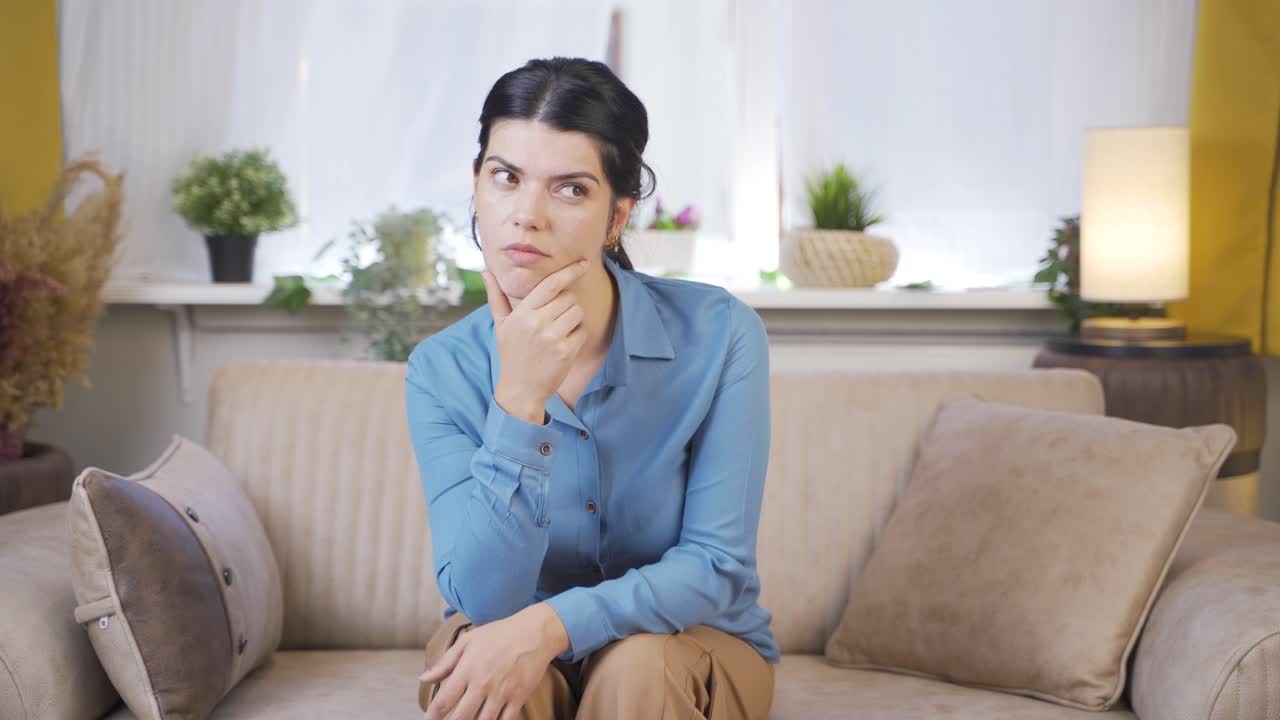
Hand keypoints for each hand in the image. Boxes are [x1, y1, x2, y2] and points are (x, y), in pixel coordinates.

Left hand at [419, 604, 569, 719]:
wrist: (535, 632)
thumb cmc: (499, 634)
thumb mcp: (468, 641)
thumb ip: (445, 663)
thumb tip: (423, 679)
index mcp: (467, 669)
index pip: (443, 701)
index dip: (432, 716)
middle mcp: (483, 683)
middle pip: (460, 717)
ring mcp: (502, 692)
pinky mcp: (519, 698)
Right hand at [483, 259, 590, 423]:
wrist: (520, 390)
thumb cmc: (511, 354)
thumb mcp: (501, 325)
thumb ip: (497, 297)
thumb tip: (486, 271)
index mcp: (522, 313)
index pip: (550, 284)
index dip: (569, 271)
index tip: (584, 263)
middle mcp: (537, 322)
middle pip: (568, 297)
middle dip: (566, 304)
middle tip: (555, 319)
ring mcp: (552, 337)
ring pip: (577, 312)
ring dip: (573, 319)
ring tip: (558, 332)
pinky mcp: (566, 352)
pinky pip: (582, 331)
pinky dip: (577, 336)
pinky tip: (563, 345)